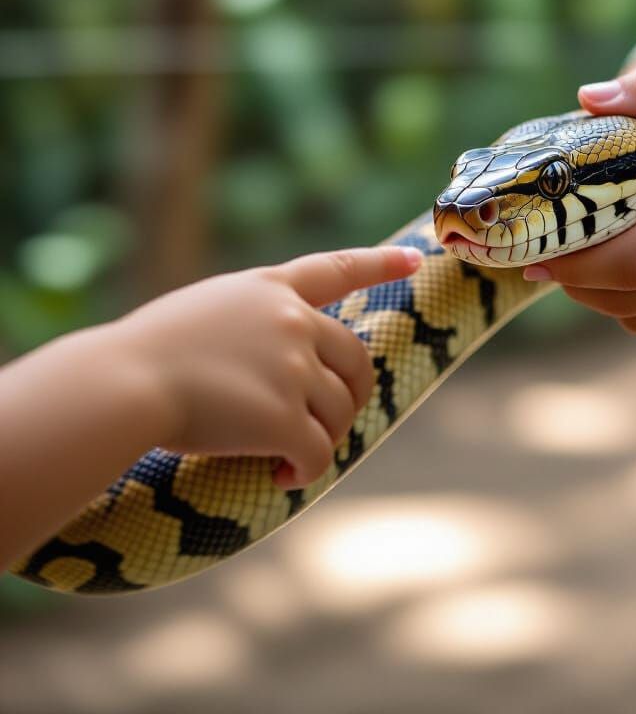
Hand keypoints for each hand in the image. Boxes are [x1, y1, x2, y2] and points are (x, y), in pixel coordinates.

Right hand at [113, 246, 420, 487]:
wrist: (119, 385)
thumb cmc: (140, 355)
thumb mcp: (202, 312)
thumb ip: (249, 323)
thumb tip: (281, 360)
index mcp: (268, 290)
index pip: (335, 268)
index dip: (379, 263)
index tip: (415, 260)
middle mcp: (291, 320)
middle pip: (355, 360)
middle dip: (350, 396)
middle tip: (326, 424)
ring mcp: (293, 366)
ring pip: (340, 410)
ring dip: (322, 437)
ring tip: (287, 457)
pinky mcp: (286, 415)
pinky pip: (319, 452)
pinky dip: (307, 471)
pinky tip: (283, 476)